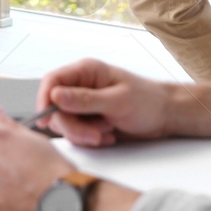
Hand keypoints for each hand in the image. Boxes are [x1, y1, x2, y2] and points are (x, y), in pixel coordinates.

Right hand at [36, 58, 169, 146]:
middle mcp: (81, 86)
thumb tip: (55, 96)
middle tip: (94, 136)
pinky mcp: (88, 120)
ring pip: (65, 123)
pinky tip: (108, 135)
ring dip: (83, 134)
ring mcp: (83, 104)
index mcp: (86, 71)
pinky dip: (90, 139)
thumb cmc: (148, 101)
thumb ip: (85, 100)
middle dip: (73, 126)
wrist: (165, 116)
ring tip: (106, 134)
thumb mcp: (117, 101)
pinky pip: (76, 133)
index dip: (44, 99)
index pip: (52, 81)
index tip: (47, 119)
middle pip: (56, 107)